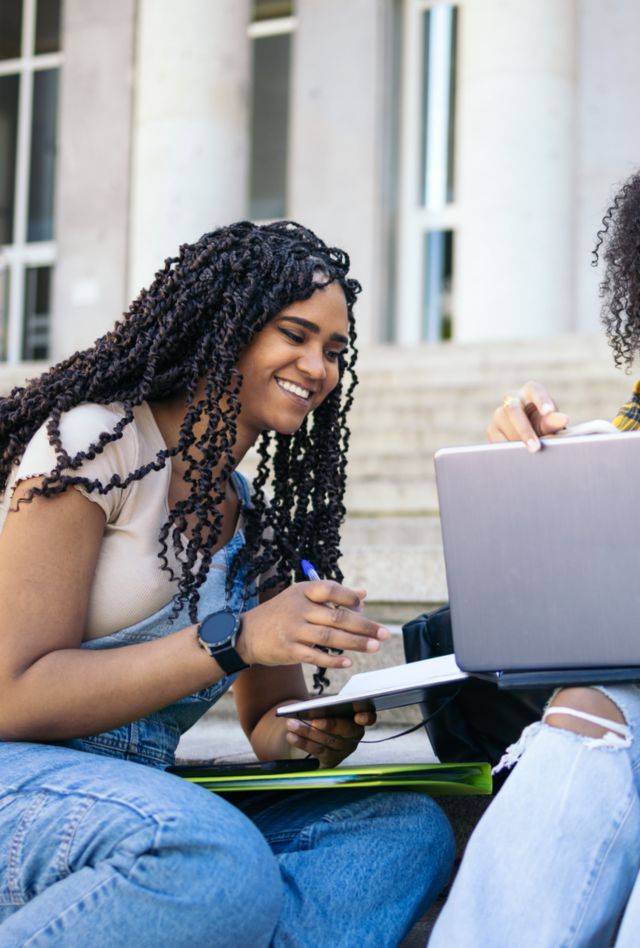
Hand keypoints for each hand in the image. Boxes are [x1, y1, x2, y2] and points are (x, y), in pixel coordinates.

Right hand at [237, 581, 389, 669]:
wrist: (246, 633)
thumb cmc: (280, 613)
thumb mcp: (300, 596)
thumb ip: (331, 595)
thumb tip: (363, 595)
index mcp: (302, 591)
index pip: (330, 589)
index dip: (349, 597)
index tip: (364, 606)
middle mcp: (298, 608)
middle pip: (337, 616)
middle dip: (364, 625)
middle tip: (383, 633)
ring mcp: (293, 630)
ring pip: (330, 637)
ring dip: (356, 643)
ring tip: (374, 646)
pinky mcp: (289, 650)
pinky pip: (316, 656)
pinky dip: (333, 659)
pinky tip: (348, 661)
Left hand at [285, 711, 375, 767]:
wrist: (315, 729)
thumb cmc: (324, 712)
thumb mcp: (327, 707)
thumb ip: (327, 706)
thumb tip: (314, 709)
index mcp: (359, 717)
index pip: (369, 717)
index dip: (366, 717)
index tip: (359, 717)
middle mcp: (355, 735)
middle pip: (345, 730)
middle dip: (329, 725)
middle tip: (313, 720)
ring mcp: (345, 750)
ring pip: (328, 742)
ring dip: (307, 733)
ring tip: (291, 724)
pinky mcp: (333, 760)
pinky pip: (318, 752)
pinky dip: (303, 743)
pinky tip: (291, 736)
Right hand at [487, 380, 568, 452]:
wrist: (532, 437)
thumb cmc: (545, 425)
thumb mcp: (550, 422)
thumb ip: (553, 421)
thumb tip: (563, 419)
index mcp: (530, 391)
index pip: (535, 391)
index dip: (541, 400)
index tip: (548, 411)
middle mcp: (511, 399)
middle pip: (513, 410)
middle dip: (524, 430)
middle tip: (536, 448)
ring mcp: (499, 414)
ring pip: (505, 427)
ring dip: (518, 442)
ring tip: (531, 455)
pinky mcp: (492, 429)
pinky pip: (498, 441)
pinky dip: (509, 450)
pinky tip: (518, 457)